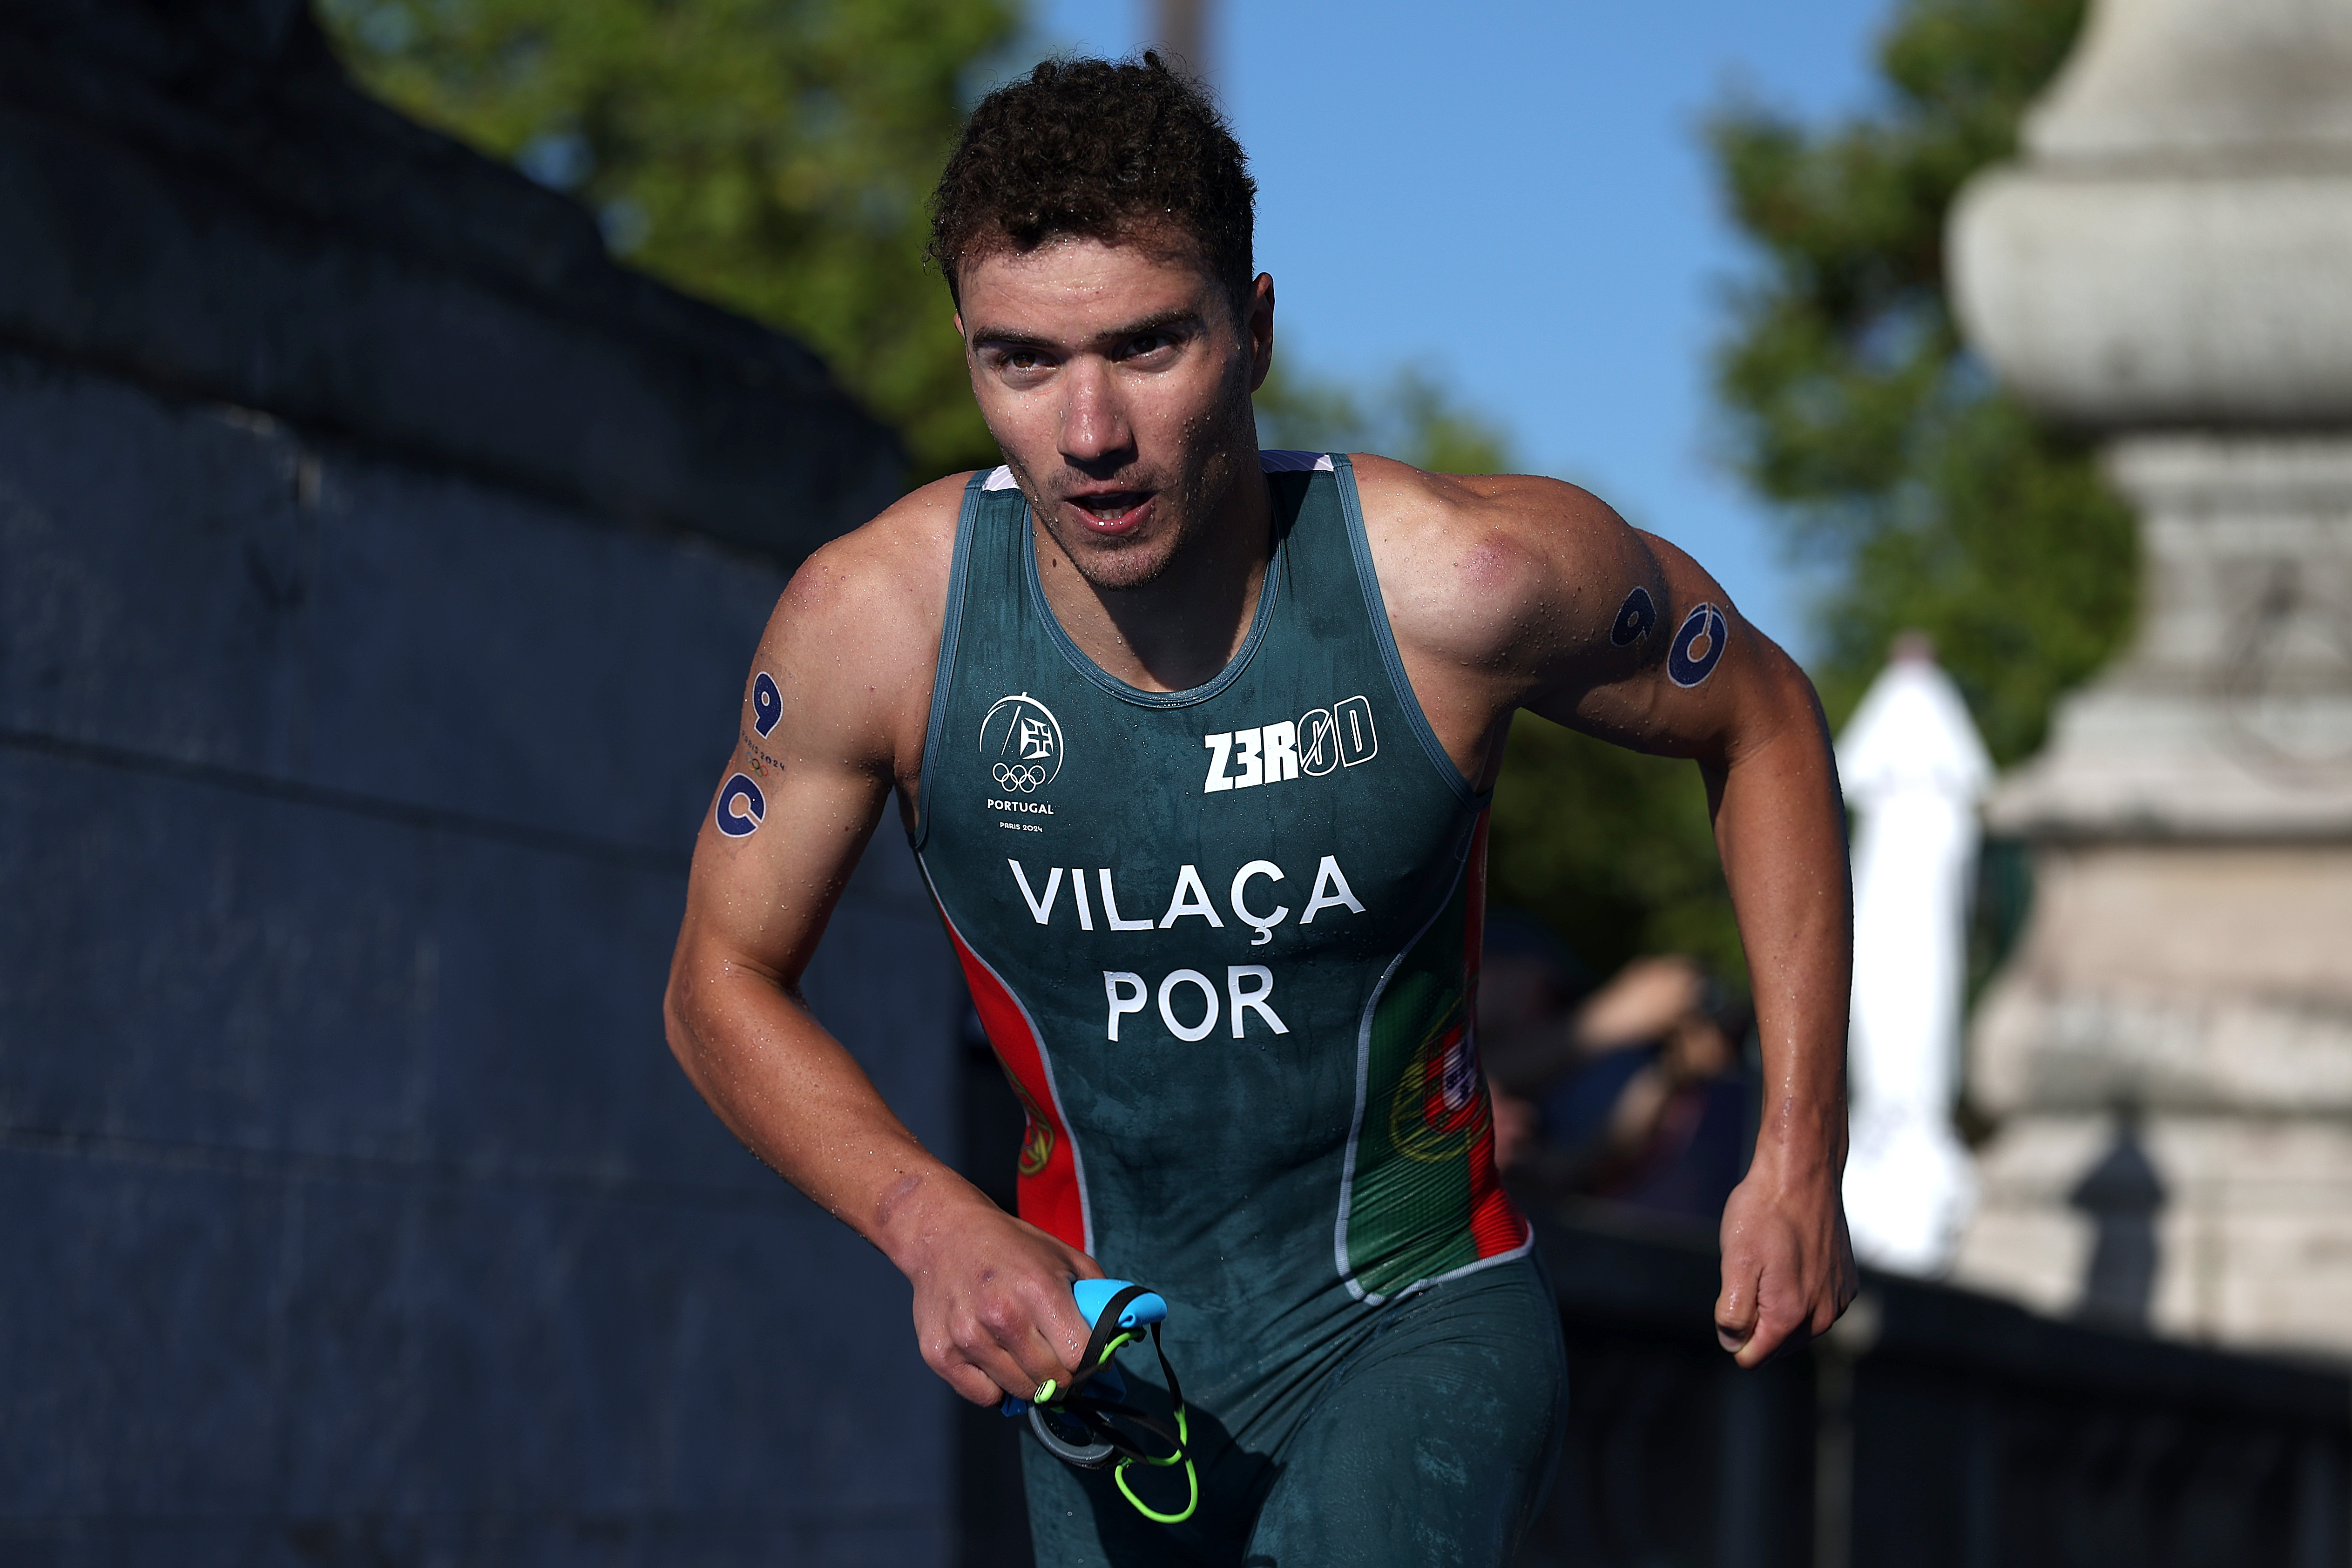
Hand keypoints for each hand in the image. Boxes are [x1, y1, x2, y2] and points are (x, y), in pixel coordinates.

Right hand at [891, 1182, 1104, 1404]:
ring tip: (1022, 1351)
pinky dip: (994, 1386)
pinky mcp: (940, 1354)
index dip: (1089, 1362)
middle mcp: (1003, 1316)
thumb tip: (1118, 1340)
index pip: (1079, 1357)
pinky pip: (983, 1396)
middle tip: (1055, 1357)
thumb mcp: (1064, 1256)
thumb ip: (1097, 1296)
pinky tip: (993, 1357)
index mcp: (1039, 1290)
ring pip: (1019, 1392)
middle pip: (1052, 1381)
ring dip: (1028, 1380)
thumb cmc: (1009, 1246)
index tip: (1085, 1357)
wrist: (943, 1232)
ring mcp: (968, 1337)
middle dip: (1061, 1374)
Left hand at [1713, 1154, 1854, 1367]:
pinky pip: (1815, 1305)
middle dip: (1756, 1320)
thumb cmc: (1764, 1213)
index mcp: (1791, 1316)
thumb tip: (1733, 1345)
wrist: (1803, 1173)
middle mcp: (1822, 1317)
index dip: (1733, 1334)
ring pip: (1796, 1326)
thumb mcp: (1735, 1261)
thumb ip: (1733, 1312)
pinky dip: (1799, 1290)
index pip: (1753, 1356)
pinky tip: (1790, 1258)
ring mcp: (1838, 1300)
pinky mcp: (1846, 1284)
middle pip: (1775, 1344)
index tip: (1732, 1296)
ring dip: (1777, 1304)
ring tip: (1770, 1262)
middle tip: (1750, 1273)